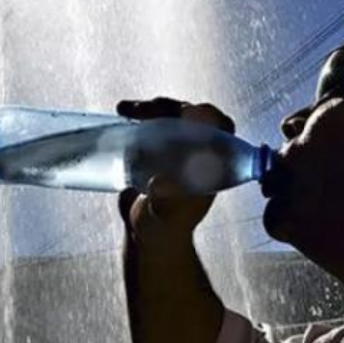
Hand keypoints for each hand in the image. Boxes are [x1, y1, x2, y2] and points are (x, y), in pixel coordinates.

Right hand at [115, 98, 235, 248]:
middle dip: (168, 107)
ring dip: (149, 108)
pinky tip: (121, 113)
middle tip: (145, 110)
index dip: (209, 116)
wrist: (146, 235)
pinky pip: (151, 122)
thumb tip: (158, 184)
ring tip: (125, 109)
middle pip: (191, 116)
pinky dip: (137, 114)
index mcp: (210, 164)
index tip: (188, 112)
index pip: (222, 129)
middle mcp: (196, 152)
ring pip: (169, 115)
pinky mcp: (155, 149)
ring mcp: (175, 149)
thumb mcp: (165, 216)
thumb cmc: (164, 229)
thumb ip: (165, 202)